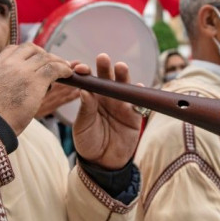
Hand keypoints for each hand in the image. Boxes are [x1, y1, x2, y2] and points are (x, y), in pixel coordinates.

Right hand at [0, 43, 72, 134]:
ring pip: (45, 57)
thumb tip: (7, 86)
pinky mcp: (36, 81)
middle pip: (32, 49)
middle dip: (43, 54)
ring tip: (65, 68)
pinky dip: (64, 69)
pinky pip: (54, 68)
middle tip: (52, 63)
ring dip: (57, 61)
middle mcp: (10, 63)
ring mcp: (24, 70)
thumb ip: (0, 82)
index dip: (27, 53)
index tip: (34, 60)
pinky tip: (68, 74)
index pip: (14, 48)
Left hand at [71, 53, 142, 169]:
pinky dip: (139, 94)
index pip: (88, 81)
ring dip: (123, 75)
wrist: (104, 162)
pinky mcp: (134, 114)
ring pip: (123, 86)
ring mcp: (121, 104)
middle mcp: (106, 97)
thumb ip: (86, 109)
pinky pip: (138, 102)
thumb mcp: (83, 126)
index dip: (85, 72)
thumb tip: (84, 90)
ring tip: (120, 67)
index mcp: (91, 98)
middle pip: (107, 78)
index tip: (81, 69)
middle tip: (102, 58)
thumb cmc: (88, 142)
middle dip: (105, 67)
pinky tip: (137, 87)